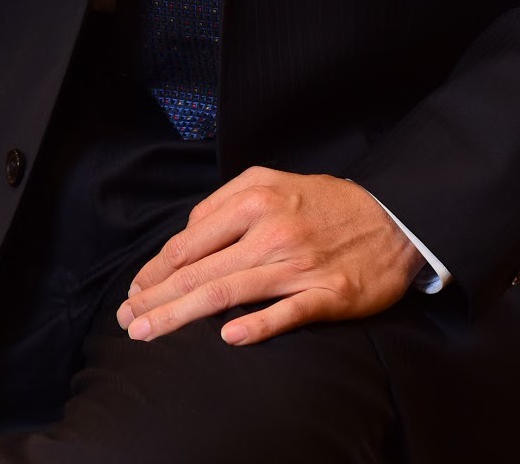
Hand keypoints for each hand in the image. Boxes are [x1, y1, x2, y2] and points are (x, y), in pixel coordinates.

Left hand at [116, 167, 420, 347]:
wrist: (393, 219)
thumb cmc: (325, 202)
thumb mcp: (272, 182)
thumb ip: (226, 203)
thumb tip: (188, 235)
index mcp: (254, 200)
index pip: (191, 242)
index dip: (156, 270)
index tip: (133, 292)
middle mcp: (271, 231)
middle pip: (201, 271)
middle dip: (157, 299)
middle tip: (127, 322)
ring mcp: (298, 264)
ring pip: (229, 293)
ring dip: (183, 315)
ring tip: (150, 332)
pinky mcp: (327, 294)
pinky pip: (287, 313)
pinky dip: (257, 325)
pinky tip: (228, 338)